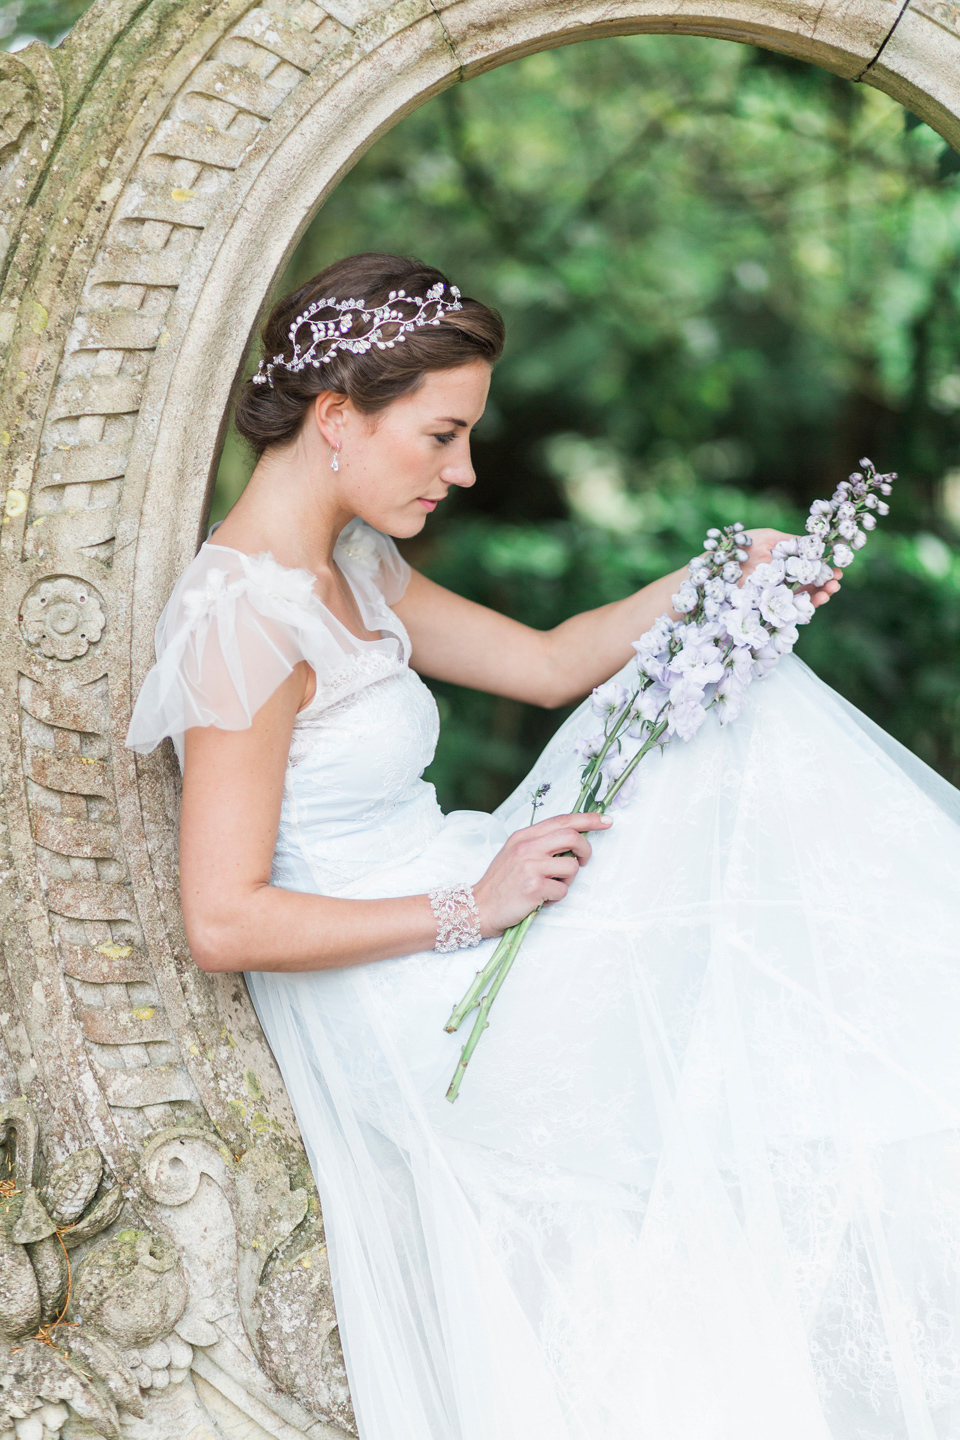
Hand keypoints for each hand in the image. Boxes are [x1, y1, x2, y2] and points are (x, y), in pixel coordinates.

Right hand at [472, 812, 612, 935]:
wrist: (479, 908)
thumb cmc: (501, 883)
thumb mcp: (514, 853)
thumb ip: (539, 843)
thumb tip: (571, 839)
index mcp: (523, 836)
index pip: (562, 820)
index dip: (588, 819)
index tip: (607, 820)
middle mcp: (527, 847)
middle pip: (572, 837)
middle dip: (586, 850)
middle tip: (584, 861)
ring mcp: (530, 866)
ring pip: (571, 867)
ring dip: (567, 881)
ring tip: (550, 887)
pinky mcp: (534, 887)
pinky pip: (562, 890)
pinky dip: (555, 897)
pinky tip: (540, 899)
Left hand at [738, 527, 841, 608]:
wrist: (718, 563)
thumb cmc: (741, 546)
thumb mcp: (769, 538)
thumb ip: (792, 542)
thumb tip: (817, 542)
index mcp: (787, 565)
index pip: (811, 571)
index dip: (825, 572)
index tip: (838, 571)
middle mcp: (784, 582)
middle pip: (810, 587)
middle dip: (826, 586)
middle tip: (835, 583)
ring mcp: (775, 596)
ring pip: (802, 600)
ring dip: (819, 597)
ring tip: (828, 592)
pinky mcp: (766, 607)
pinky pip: (787, 611)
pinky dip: (802, 608)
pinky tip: (812, 602)